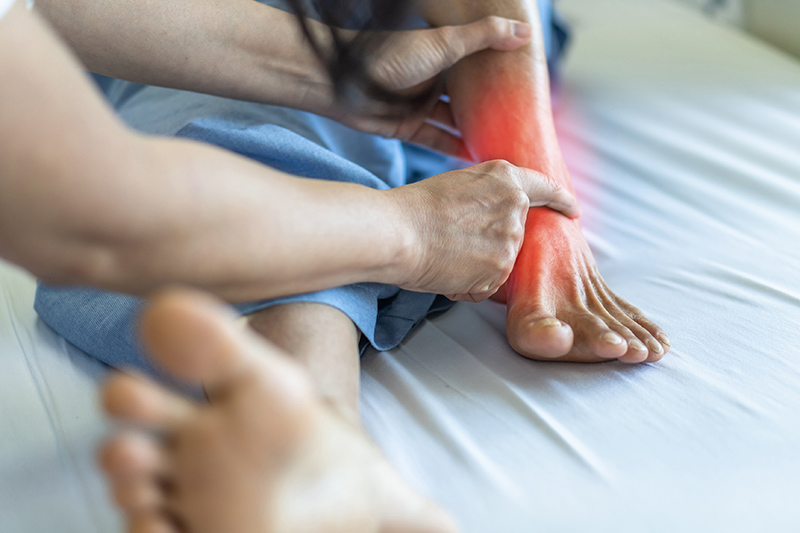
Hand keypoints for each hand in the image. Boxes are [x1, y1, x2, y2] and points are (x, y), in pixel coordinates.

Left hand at [330, 17, 533, 157]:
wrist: (341, 80)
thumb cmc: (390, 56)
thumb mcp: (444, 43)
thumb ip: (483, 37)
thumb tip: (527, 32)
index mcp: (444, 55)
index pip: (480, 66)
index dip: (501, 78)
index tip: (529, 93)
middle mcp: (434, 79)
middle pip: (469, 98)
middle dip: (492, 111)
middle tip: (521, 128)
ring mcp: (420, 104)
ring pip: (454, 122)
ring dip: (475, 133)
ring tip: (504, 147)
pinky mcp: (406, 127)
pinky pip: (435, 140)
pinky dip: (453, 149)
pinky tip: (476, 158)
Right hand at [386, 160, 579, 301]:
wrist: (397, 232)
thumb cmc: (413, 209)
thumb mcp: (457, 184)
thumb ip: (486, 194)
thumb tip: (491, 214)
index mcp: (505, 178)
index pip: (545, 188)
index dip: (561, 200)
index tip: (571, 210)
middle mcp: (515, 206)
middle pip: (516, 234)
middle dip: (492, 244)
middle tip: (456, 242)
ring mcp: (510, 240)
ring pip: (501, 263)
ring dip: (476, 266)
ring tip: (445, 254)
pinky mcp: (500, 270)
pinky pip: (488, 286)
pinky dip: (467, 286)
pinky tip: (446, 271)